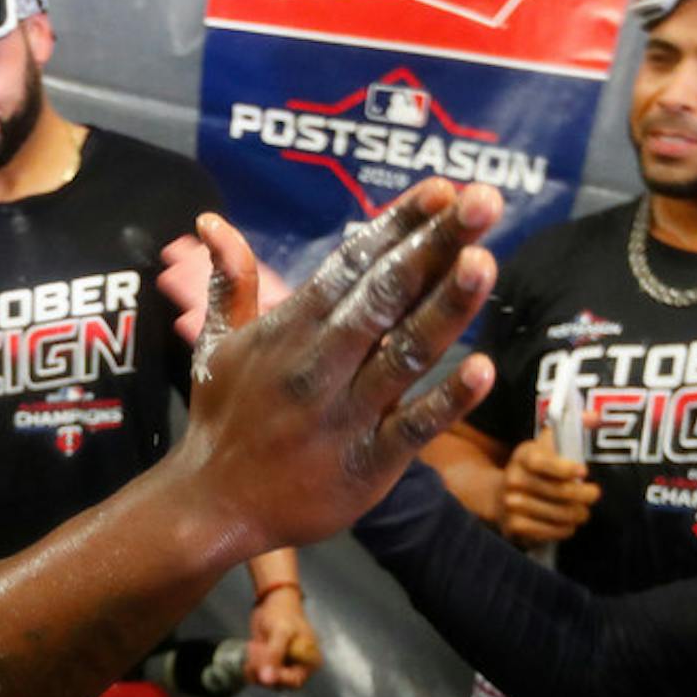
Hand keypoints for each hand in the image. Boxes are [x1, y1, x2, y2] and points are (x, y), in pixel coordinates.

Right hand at [167, 180, 501, 555]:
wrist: (212, 507)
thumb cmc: (223, 418)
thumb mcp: (217, 344)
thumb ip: (229, 281)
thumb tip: (211, 220)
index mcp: (290, 328)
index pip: (353, 264)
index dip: (399, 225)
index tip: (443, 189)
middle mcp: (321, 363)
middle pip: (386, 294)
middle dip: (436, 245)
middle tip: (483, 200)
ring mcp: (346, 414)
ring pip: (404, 352)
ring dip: (446, 308)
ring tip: (485, 263)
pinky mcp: (368, 464)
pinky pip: (413, 428)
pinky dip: (447, 401)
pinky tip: (483, 369)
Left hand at [246, 587, 321, 688]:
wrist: (272, 600)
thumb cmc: (283, 613)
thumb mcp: (281, 632)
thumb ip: (275, 655)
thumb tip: (267, 679)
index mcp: (308, 661)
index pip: (294, 681)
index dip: (278, 678)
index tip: (262, 667)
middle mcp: (297, 667)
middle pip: (278, 683)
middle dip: (263, 668)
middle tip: (256, 648)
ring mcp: (282, 666)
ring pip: (266, 680)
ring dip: (255, 666)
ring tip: (253, 646)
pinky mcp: (269, 663)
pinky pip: (258, 674)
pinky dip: (250, 665)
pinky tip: (250, 650)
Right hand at [498, 430, 599, 547]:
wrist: (500, 495)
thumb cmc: (535, 469)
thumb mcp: (548, 445)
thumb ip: (572, 428)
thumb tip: (595, 416)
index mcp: (524, 455)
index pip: (543, 462)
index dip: (565, 468)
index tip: (583, 471)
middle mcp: (514, 479)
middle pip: (560, 491)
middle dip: (584, 495)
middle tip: (593, 494)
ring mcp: (512, 504)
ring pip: (560, 513)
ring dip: (578, 514)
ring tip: (582, 511)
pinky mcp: (514, 526)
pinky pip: (550, 532)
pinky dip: (564, 529)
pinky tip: (568, 524)